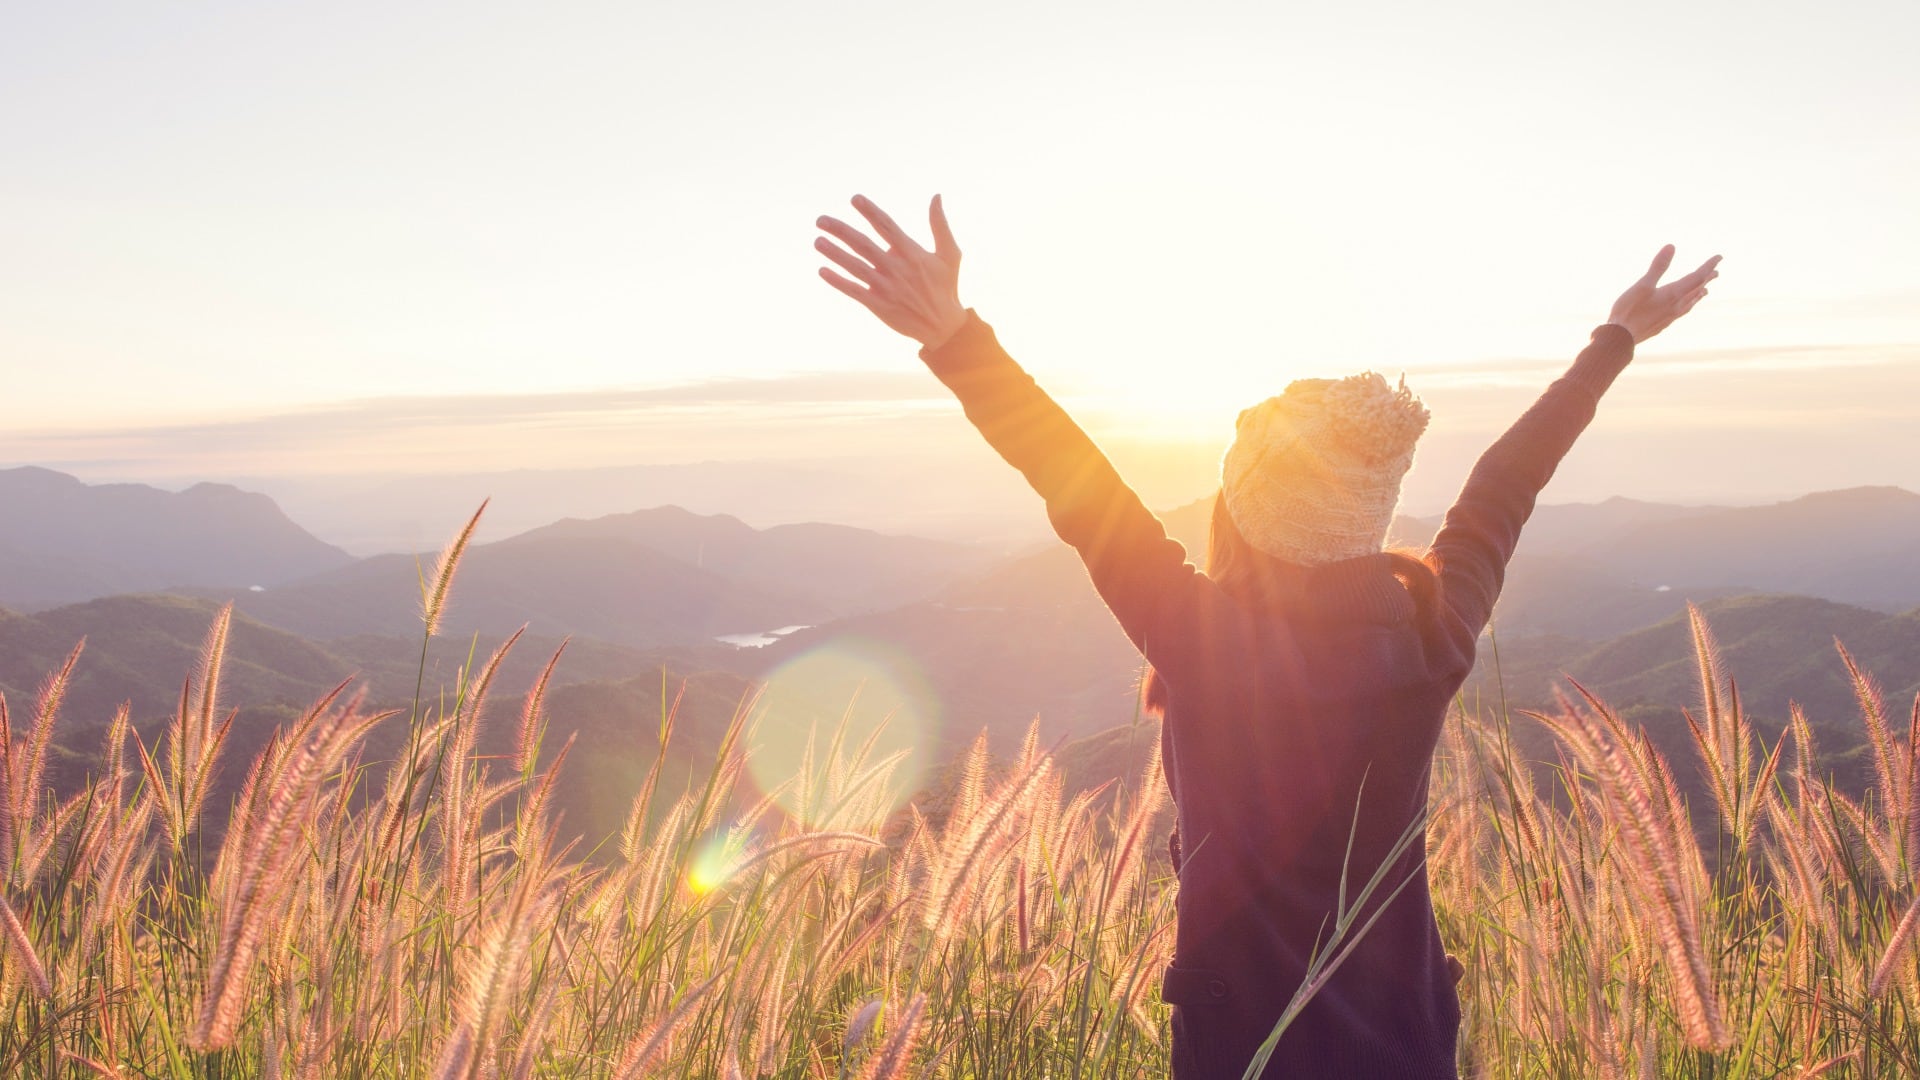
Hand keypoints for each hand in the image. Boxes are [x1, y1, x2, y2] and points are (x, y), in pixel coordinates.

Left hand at [816, 194, 967, 347]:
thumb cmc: (946, 286)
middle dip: (841, 231)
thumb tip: (936, 196)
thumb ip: (940, 224)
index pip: (886, 226)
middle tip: (820, 220)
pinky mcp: (879, 305)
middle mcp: (896, 268)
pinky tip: (822, 271)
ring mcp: (886, 287)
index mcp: (912, 253)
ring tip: (817, 241)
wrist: (944, 327)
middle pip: (863, 244)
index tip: (854, 199)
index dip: (870, 212)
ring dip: (835, 253)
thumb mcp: (949, 254)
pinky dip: (838, 281)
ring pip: (855, 266)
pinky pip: (854, 291)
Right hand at [1606, 245, 1721, 342]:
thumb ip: (1658, 267)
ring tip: (1705, 291)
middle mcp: (1676, 306)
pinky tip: (1682, 309)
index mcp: (1673, 294)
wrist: (1621, 338)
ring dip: (1699, 294)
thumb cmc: (1629, 310)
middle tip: (1717, 272)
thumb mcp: (1642, 285)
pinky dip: (1688, 305)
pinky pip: (1682, 312)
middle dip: (1707, 279)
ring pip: (1690, 303)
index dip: (1708, 266)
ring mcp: (1670, 317)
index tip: (1719, 257)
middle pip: (1696, 290)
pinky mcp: (1662, 324)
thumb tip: (1671, 246)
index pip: (1697, 277)